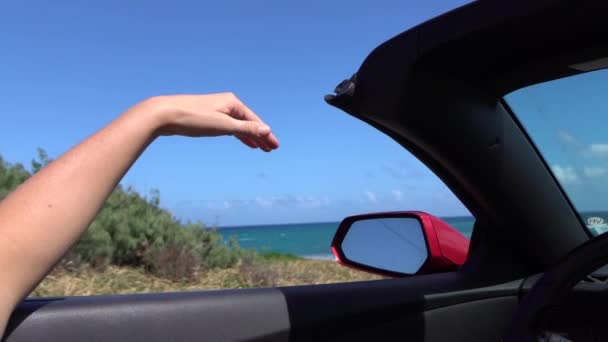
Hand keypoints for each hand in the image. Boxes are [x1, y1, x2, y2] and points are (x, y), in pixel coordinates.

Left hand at [141, 93, 278, 151]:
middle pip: (248, 122)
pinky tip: (239, 139)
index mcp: (232, 102)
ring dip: (249, 136)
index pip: (255, 121)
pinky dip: (236, 133)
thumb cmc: (193, 118)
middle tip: (270, 149)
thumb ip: (246, 129)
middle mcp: (226, 103)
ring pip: (238, 124)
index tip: (275, 147)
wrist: (163, 114)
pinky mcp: (206, 116)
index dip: (266, 134)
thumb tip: (267, 130)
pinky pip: (228, 126)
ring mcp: (216, 109)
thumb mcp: (222, 126)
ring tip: (258, 148)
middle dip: (260, 136)